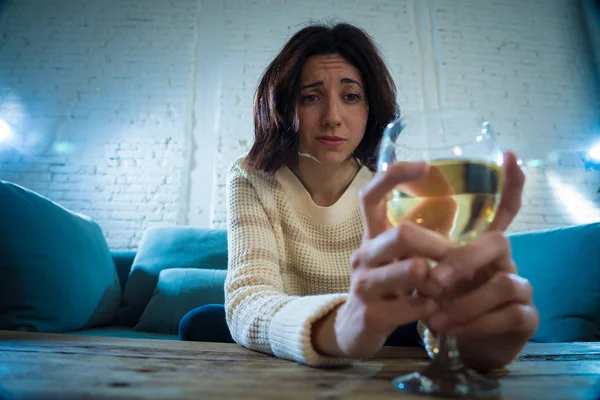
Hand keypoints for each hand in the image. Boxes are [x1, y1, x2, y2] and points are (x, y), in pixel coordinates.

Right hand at [317, 162, 452, 357]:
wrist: (353, 330)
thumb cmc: (385, 287)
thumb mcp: (397, 258)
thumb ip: (420, 236)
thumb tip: (455, 202)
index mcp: (371, 237)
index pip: (371, 197)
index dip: (394, 177)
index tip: (425, 166)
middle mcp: (363, 255)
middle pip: (402, 234)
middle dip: (438, 245)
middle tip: (455, 257)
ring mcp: (364, 285)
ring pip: (411, 270)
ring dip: (437, 279)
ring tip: (443, 288)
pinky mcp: (371, 314)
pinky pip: (413, 306)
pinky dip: (431, 308)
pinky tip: (432, 310)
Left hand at [425, 152, 538, 370]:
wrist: (464, 339)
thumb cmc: (442, 297)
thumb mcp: (424, 268)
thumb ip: (414, 245)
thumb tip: (388, 220)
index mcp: (480, 244)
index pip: (503, 208)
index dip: (510, 184)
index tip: (509, 155)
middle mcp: (505, 260)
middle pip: (498, 241)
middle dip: (462, 259)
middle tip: (433, 280)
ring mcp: (520, 287)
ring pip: (503, 283)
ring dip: (464, 302)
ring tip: (434, 318)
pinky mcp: (525, 317)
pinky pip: (508, 316)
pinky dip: (475, 325)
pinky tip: (453, 332)